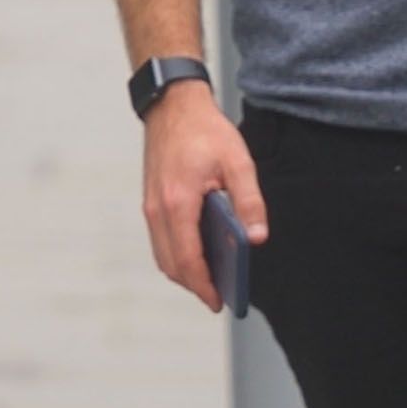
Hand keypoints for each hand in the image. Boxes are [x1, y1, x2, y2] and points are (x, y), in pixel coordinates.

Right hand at [142, 84, 265, 311]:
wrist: (173, 106)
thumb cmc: (205, 131)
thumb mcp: (238, 162)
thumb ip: (249, 202)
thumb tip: (256, 238)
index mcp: (178, 202)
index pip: (187, 258)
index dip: (204, 285)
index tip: (220, 301)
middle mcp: (157, 209)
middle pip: (171, 263)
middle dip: (194, 285)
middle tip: (220, 297)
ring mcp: (150, 206)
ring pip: (163, 255)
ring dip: (185, 272)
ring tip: (213, 282)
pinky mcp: (151, 202)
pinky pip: (161, 240)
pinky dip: (177, 255)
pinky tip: (201, 257)